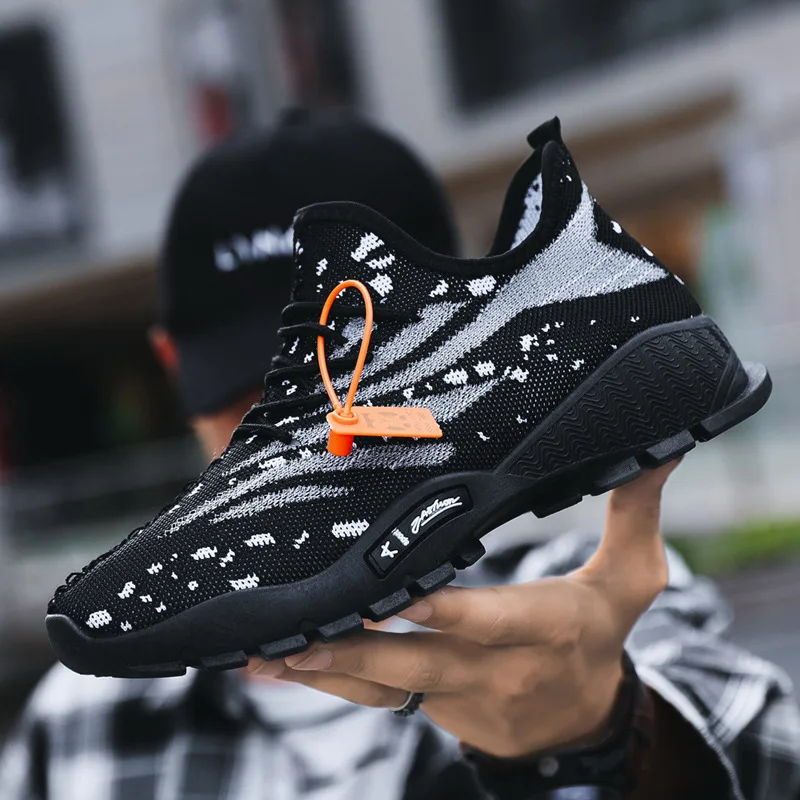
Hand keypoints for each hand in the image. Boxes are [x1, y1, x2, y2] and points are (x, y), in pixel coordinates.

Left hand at [247, 461, 678, 757]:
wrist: (578, 719)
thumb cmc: (599, 637)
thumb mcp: (632, 580)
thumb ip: (635, 515)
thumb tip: (661, 451)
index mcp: (543, 628)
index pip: (491, 620)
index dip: (447, 613)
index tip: (399, 598)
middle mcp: (493, 667)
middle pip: (419, 659)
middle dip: (358, 649)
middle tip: (301, 630)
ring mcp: (456, 692)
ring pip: (384, 684)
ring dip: (326, 669)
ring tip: (264, 654)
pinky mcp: (431, 703)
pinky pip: (373, 697)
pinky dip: (327, 683)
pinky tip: (276, 668)